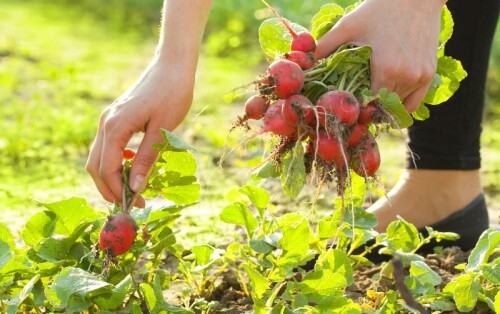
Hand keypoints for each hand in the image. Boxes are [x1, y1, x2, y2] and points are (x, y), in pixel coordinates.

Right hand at [86, 59, 194, 206]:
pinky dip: (115, 161)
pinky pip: (108, 145)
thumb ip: (147, 159)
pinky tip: (133, 165)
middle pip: (96, 165)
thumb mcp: (162, 130)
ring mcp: (109, 119)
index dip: (118, 191)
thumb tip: (135, 188)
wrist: (173, 66)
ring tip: (132, 189)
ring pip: (99, 156)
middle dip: (110, 188)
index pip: (107, 168)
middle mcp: (106, 123)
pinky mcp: (116, 117)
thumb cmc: (172, 94)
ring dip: (111, 176)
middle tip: (131, 204)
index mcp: (115, 127)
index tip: (135, 206)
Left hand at [315, 0, 445, 111]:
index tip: (345, 105)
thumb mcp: (348, 26)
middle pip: (381, 107)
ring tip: (368, 102)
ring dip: (382, 106)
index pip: (367, 104)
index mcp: (385, 69)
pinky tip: (387, 103)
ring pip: (397, 106)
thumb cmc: (379, 11)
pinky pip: (413, 104)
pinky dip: (400, 106)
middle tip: (353, 105)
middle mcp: (406, 77)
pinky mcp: (428, 75)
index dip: (355, 107)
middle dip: (366, 108)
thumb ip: (325, 46)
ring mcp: (419, 77)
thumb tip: (304, 64)